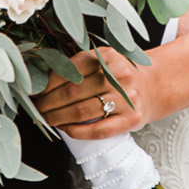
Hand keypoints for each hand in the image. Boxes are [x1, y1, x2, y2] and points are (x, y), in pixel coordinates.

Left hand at [31, 45, 171, 140]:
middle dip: (47, 103)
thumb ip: (77, 66)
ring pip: (81, 112)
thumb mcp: (103, 61)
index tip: (34, 93)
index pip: (68, 72)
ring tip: (47, 118)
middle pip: (71, 93)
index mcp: (108, 56)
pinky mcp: (131, 119)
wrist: (153, 87)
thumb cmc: (119, 76)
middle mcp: (119, 76)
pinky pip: (98, 130)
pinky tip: (65, 129)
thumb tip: (38, 81)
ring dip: (57, 117)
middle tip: (36, 108)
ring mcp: (127, 98)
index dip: (46, 85)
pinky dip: (76, 131)